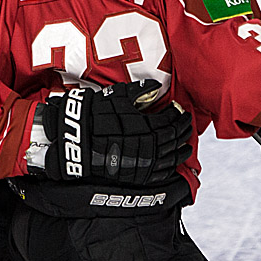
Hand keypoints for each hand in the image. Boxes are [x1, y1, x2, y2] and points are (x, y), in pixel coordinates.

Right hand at [36, 79, 192, 185]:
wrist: (74, 141)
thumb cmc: (93, 115)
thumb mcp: (115, 96)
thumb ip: (138, 91)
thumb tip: (155, 85)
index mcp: (146, 125)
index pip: (170, 120)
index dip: (177, 114)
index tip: (180, 109)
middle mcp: (149, 146)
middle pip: (173, 138)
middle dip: (182, 130)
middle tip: (187, 124)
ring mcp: (143, 163)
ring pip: (170, 157)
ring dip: (181, 150)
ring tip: (186, 144)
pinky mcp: (136, 175)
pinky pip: (159, 173)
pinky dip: (169, 167)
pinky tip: (172, 162)